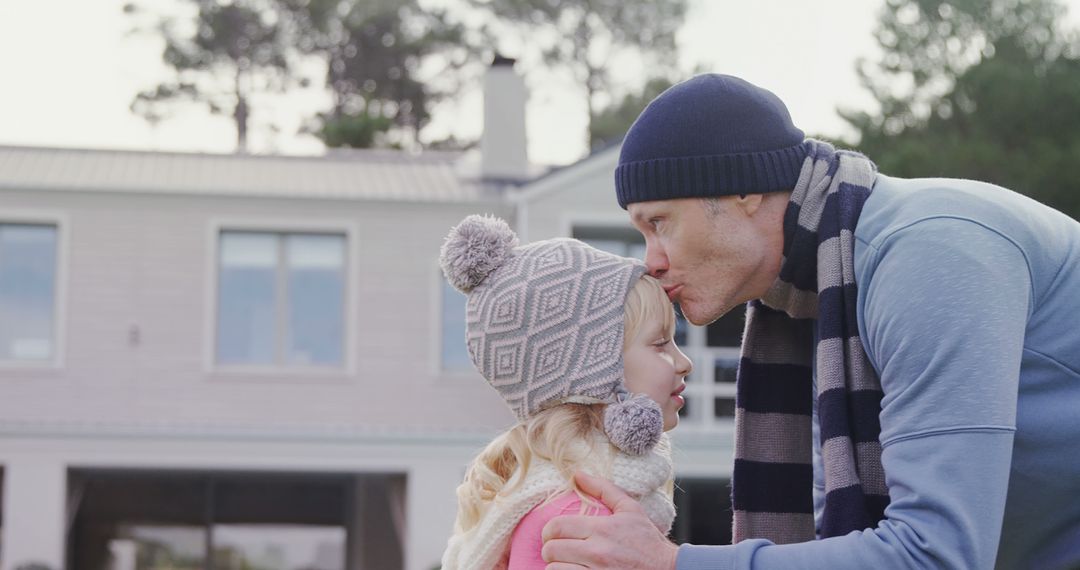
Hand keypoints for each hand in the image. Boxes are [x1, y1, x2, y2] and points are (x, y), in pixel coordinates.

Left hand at [541, 471, 678, 569]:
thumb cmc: (648, 541)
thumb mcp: (630, 509)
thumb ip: (603, 489)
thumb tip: (577, 474)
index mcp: (602, 529)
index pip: (556, 527)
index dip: (548, 531)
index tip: (552, 535)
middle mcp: (597, 552)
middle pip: (551, 550)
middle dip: (550, 549)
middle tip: (558, 550)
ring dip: (557, 567)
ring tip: (566, 564)